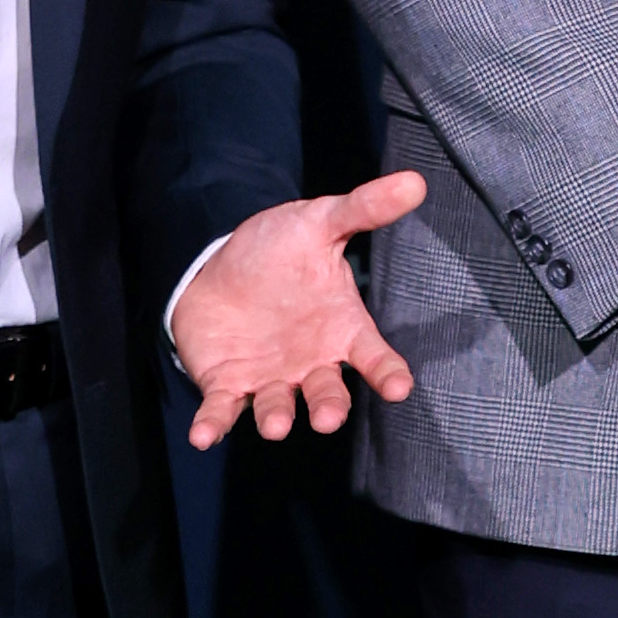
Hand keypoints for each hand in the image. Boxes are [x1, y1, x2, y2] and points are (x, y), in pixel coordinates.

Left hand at [172, 174, 427, 448]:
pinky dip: (214, 425)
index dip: (387, 374)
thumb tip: (413, 181)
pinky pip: (223, 411)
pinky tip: (203, 436)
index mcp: (341, 330)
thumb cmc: (281, 250)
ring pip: (279, 406)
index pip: (374, 357)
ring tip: (277, 425)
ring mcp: (271, 379)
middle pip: (328, 393)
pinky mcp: (229, 386)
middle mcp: (311, 363)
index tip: (398, 387)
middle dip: (328, 406)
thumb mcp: (320, 222)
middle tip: (327, 416)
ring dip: (278, 418)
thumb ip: (364, 208)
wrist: (221, 265)